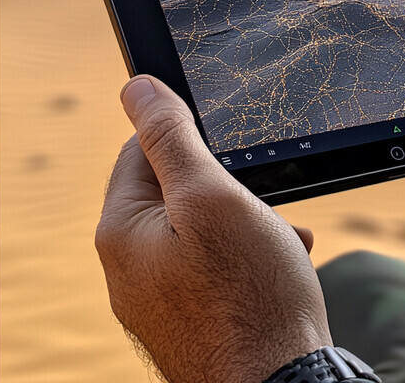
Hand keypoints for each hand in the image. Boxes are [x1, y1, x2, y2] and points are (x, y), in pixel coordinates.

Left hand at [95, 76, 330, 382]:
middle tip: (261, 205)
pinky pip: (214, 262)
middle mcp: (131, 267)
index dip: (190, 140)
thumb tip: (136, 88)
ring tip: (279, 237)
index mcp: (123, 231)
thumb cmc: (250, 292)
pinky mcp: (190, 316)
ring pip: (203, 225)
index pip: (141, 150)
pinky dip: (248, 253)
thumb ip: (172, 138)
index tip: (232, 154)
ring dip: (246, 219)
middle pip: (178, 189)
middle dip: (227, 186)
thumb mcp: (213, 195)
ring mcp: (160, 296)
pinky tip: (281, 261)